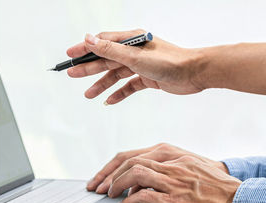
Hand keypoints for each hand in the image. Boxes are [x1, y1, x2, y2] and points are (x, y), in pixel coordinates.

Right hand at [66, 29, 204, 104]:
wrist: (195, 73)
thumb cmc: (170, 61)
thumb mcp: (134, 57)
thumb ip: (110, 50)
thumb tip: (88, 39)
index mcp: (131, 39)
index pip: (102, 42)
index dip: (84, 49)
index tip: (70, 55)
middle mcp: (135, 50)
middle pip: (106, 59)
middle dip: (89, 68)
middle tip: (72, 74)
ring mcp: (141, 64)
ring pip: (116, 74)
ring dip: (102, 84)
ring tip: (88, 94)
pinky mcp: (148, 78)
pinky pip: (129, 86)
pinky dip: (119, 93)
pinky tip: (109, 101)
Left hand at [87, 143, 227, 193]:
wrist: (237, 198)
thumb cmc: (212, 184)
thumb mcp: (187, 165)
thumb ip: (162, 168)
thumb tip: (136, 180)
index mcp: (170, 153)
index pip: (131, 155)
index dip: (111, 167)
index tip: (100, 178)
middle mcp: (170, 163)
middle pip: (128, 162)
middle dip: (108, 175)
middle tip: (98, 188)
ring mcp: (173, 181)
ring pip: (134, 174)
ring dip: (116, 185)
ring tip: (110, 195)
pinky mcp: (176, 200)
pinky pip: (145, 196)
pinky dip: (129, 202)